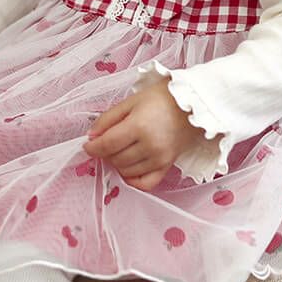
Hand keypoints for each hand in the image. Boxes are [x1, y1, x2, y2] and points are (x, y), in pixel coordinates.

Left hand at [83, 78, 199, 191]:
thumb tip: (92, 136)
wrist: (194, 104)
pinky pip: (145, 183)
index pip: (108, 144)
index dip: (93, 147)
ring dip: (117, 163)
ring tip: (120, 149)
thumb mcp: (132, 101)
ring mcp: (160, 158)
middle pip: (116, 159)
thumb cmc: (162, 98)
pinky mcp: (168, 166)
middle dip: (106, 152)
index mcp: (139, 126)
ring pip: (127, 171)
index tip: (87, 145)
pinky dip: (133, 179)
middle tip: (106, 142)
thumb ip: (109, 118)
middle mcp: (150, 146)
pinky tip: (129, 168)